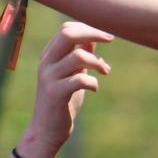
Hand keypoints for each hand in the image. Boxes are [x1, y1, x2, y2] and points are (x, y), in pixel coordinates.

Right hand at [18, 22, 112, 157]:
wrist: (47, 129)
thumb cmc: (63, 101)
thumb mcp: (72, 75)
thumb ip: (80, 57)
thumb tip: (93, 39)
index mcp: (49, 55)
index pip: (66, 29)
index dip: (88, 28)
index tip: (107, 35)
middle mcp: (46, 62)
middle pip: (68, 34)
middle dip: (93, 33)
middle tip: (111, 40)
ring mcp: (49, 77)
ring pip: (78, 56)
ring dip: (98, 63)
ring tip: (105, 72)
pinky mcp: (55, 93)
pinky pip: (80, 79)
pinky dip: (93, 82)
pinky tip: (94, 88)